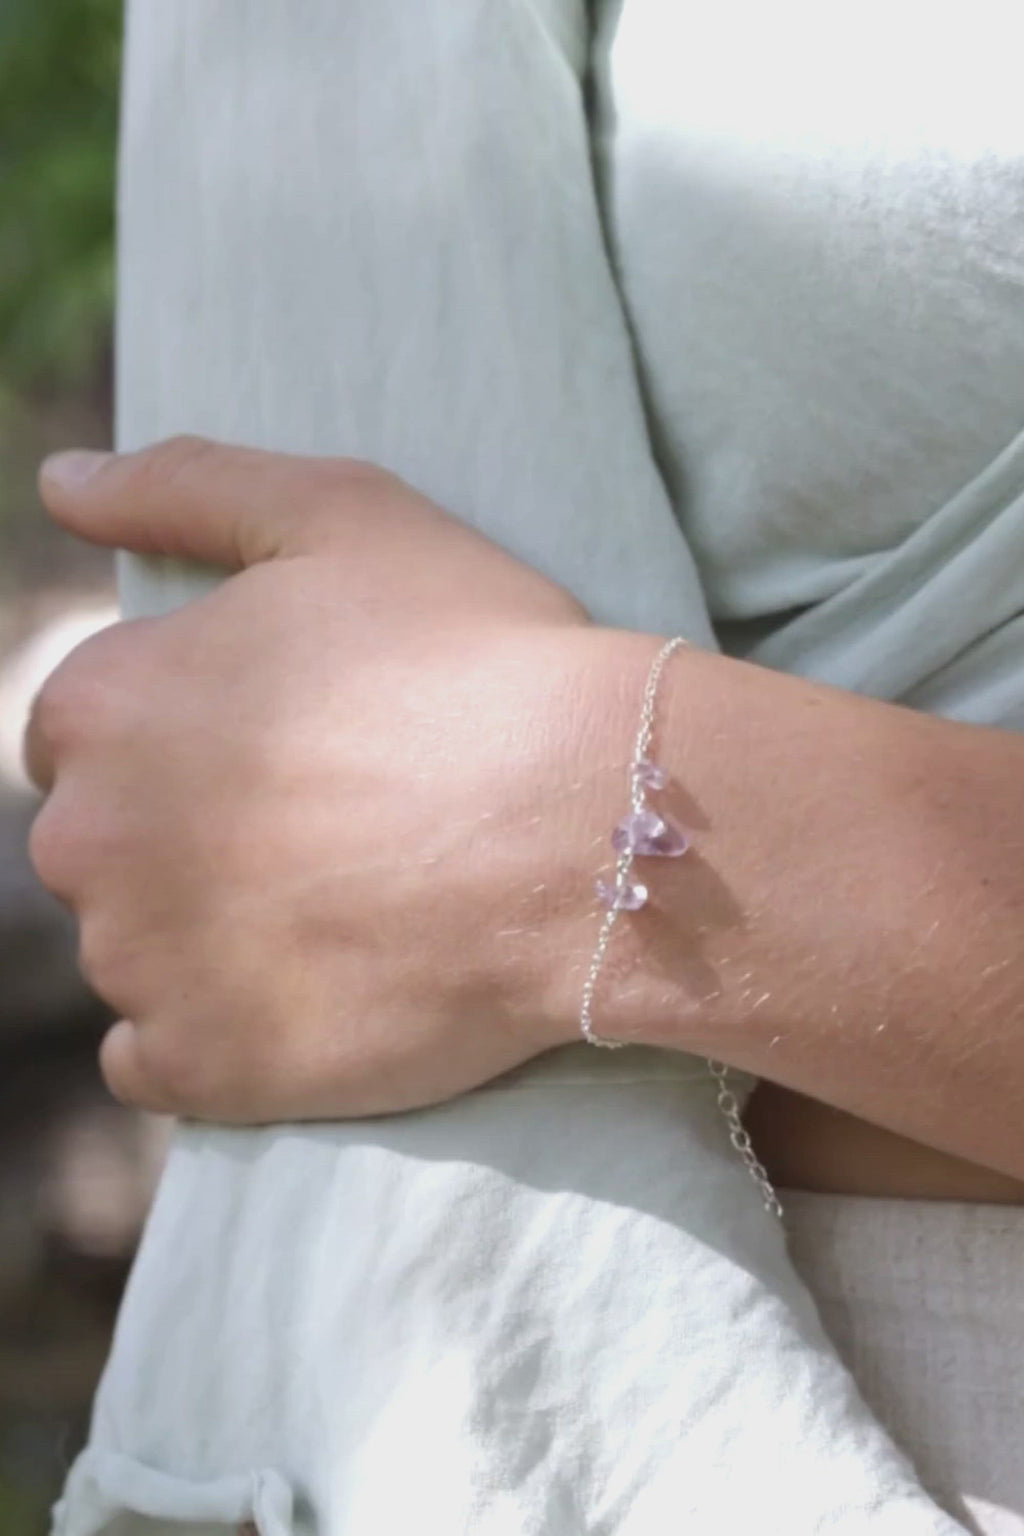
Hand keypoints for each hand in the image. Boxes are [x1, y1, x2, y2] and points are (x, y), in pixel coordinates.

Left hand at [25, 438, 639, 1120]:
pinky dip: (213, 1037)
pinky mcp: (207, 1067)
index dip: (175, 740)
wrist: (587, 822)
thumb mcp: (340, 517)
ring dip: (204, 940)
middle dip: (180, 842)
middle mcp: (89, 838)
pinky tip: (306, 996)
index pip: (77, 734)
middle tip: (318, 836)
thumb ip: (184, 487)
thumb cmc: (475, 658)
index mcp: (105, 703)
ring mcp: (142, 964)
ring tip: (337, 914)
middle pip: (100, 849)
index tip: (273, 755)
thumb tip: (60, 481)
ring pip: (132, 954)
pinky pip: (158, 1060)